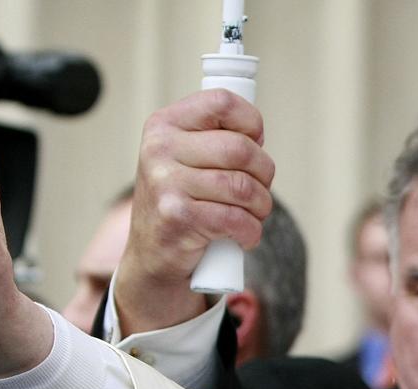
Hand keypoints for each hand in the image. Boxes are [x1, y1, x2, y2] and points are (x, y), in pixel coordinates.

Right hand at [114, 91, 275, 336]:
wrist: (153, 257)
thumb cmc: (181, 204)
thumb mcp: (186, 160)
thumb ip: (215, 139)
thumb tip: (257, 133)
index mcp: (164, 125)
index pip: (222, 102)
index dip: (252, 122)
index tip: (256, 143)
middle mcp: (159, 149)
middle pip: (241, 149)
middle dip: (264, 174)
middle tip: (258, 191)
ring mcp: (166, 183)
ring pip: (243, 187)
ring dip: (261, 206)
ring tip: (252, 215)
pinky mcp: (178, 217)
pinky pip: (237, 219)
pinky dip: (251, 232)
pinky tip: (243, 236)